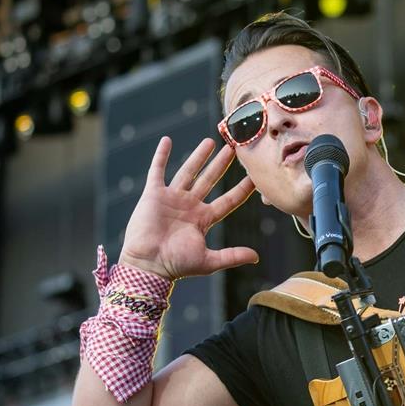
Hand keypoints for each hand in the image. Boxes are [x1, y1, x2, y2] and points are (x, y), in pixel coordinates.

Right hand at [118, 137, 258, 279]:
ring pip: (188, 172)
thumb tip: (256, 257)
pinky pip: (157, 171)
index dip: (242, 188)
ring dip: (198, 156)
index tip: (255, 176)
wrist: (147, 265)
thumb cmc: (176, 265)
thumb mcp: (208, 260)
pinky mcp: (153, 194)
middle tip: (233, 148)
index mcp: (204, 219)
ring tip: (210, 142)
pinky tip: (166, 141)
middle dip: (221, 164)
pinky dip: (161, 156)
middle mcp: (190, 205)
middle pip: (210, 180)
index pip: (229, 200)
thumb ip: (232, 256)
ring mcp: (172, 198)